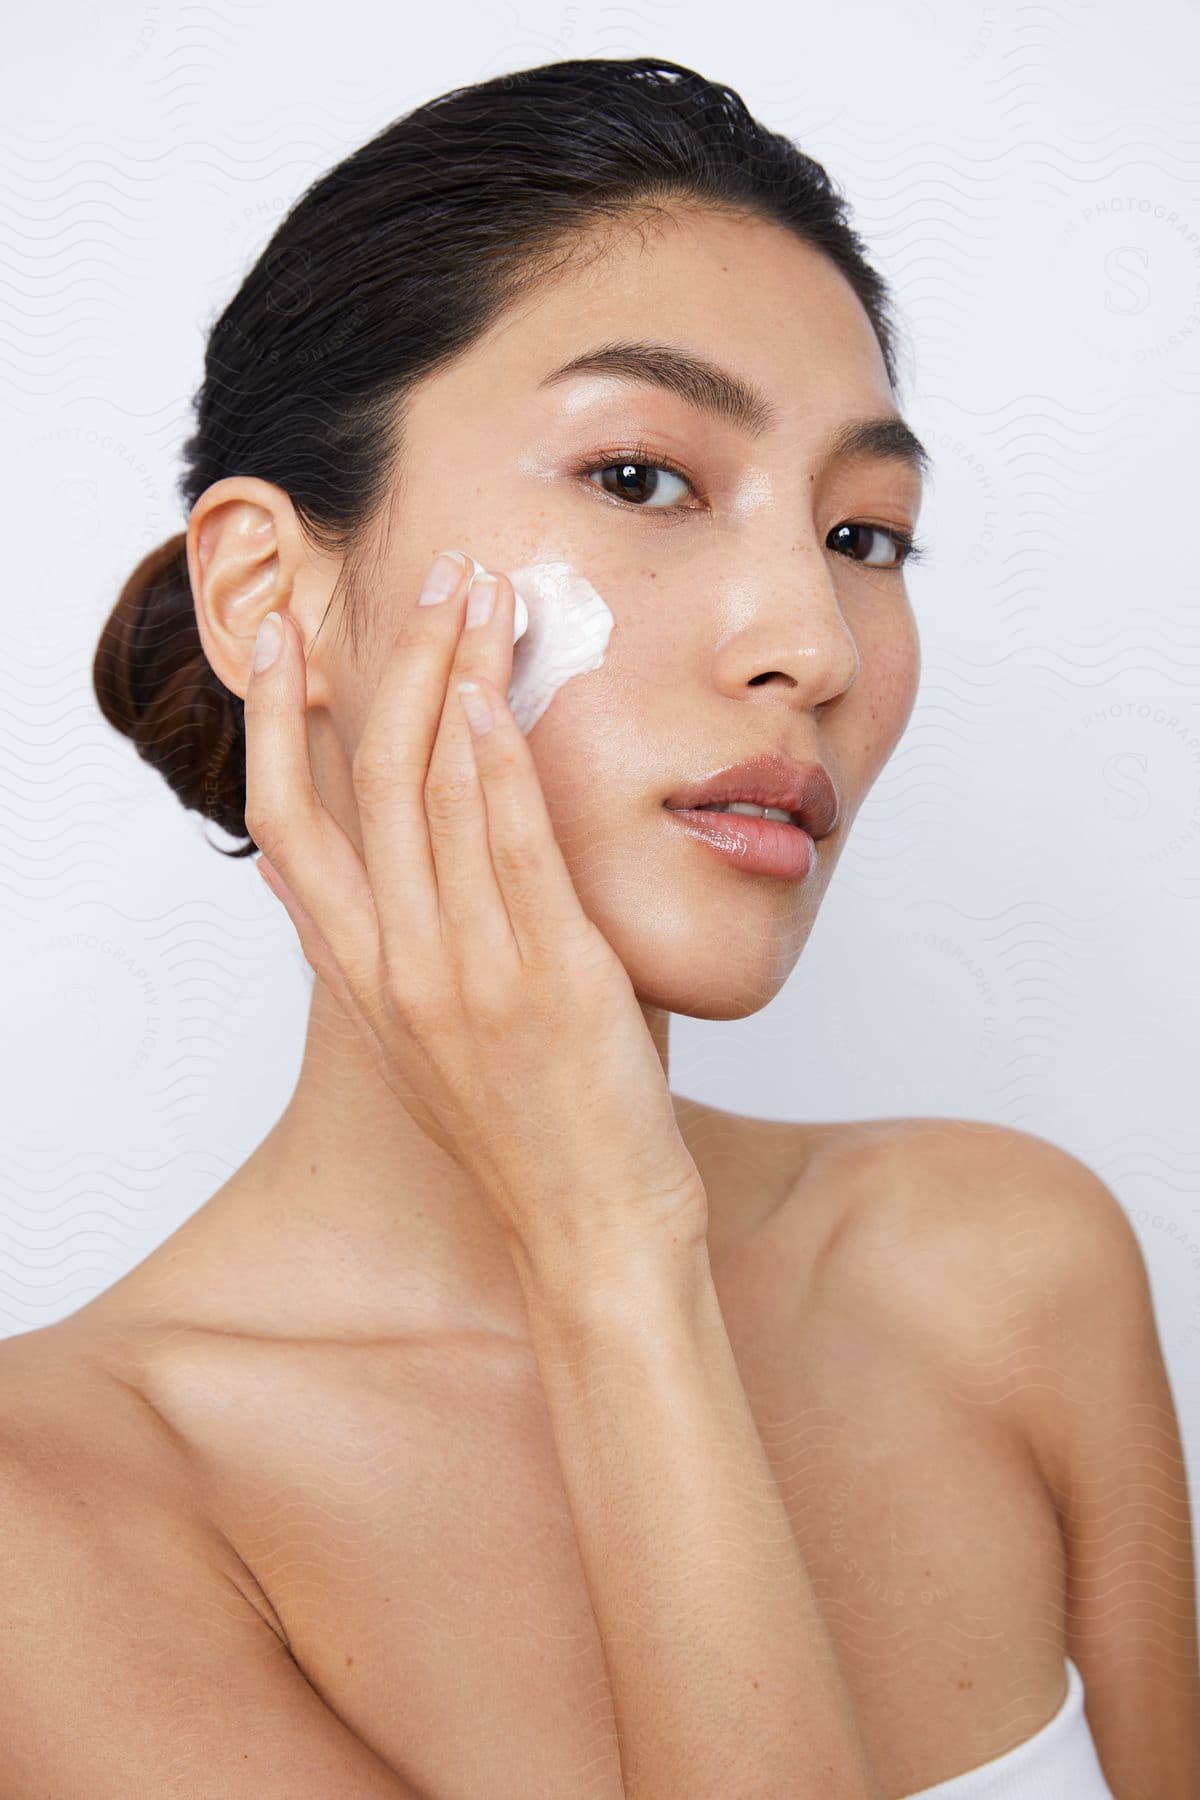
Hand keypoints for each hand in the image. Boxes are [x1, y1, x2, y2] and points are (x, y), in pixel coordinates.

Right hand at [244, 550, 707, 1287]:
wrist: (588, 1231)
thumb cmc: (522, 1127)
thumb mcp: (421, 1036)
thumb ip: (377, 944)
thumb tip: (315, 872)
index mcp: (363, 976)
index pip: (288, 824)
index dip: (275, 724)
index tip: (282, 642)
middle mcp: (399, 965)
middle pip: (368, 780)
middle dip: (389, 662)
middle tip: (424, 573)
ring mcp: (468, 971)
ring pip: (436, 792)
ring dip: (453, 676)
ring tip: (476, 590)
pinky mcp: (548, 978)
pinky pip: (511, 846)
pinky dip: (500, 760)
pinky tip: (499, 689)